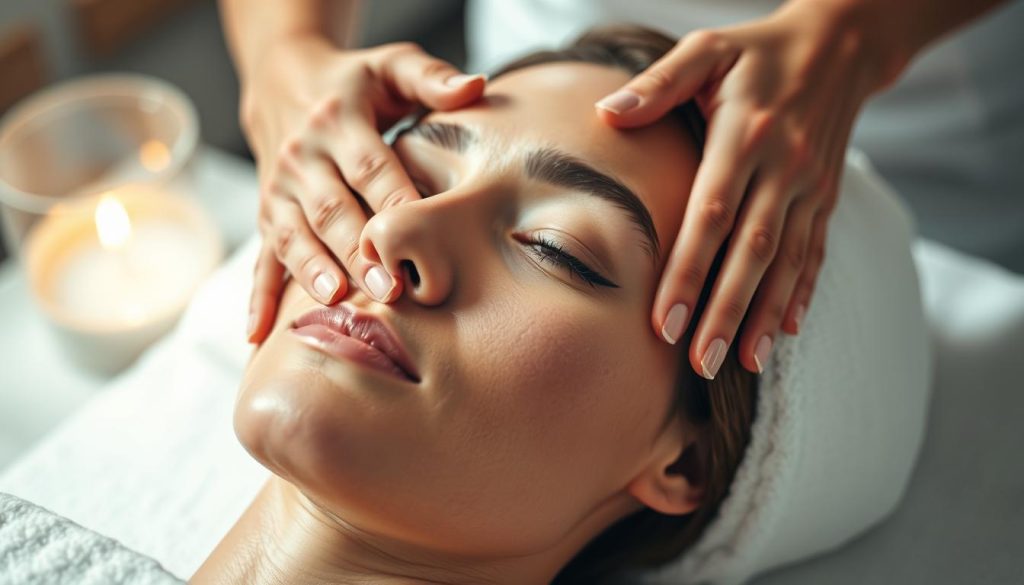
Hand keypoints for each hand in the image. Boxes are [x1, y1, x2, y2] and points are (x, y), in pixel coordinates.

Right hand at [242, 37, 485, 342]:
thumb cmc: (356, 82)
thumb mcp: (392, 65)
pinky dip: (259, 297)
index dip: (393, 202)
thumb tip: (475, 86)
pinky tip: (258, 335)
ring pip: (293, 235)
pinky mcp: (266, 216)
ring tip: (337, 300)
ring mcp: (278, 190)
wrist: (283, 81)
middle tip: (390, 288)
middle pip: (333, 210)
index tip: (416, 235)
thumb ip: (432, 77)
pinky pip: (260, 258)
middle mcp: (303, 157)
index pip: (371, 168)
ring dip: (314, 271)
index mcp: (340, 121)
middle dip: (359, 251)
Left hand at [595, 1, 905, 377]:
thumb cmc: (756, 51)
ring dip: (763, 315)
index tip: (663, 320)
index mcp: (746, 135)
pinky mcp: (825, 198)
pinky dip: (801, 294)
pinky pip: (814, 253)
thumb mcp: (706, 50)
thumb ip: (659, 83)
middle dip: (725, 311)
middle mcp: (782, 167)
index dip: (687, 270)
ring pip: (786, 262)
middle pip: (751, 252)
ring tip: (742, 363)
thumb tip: (607, 113)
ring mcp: (809, 187)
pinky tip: (784, 332)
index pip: (712, 214)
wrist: (841, 44)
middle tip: (700, 362)